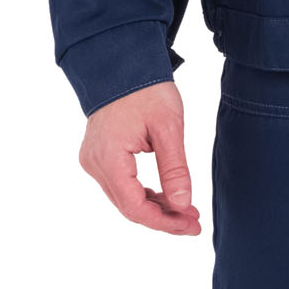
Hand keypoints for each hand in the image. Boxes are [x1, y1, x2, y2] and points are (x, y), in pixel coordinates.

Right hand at [77, 81, 200, 235]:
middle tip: (194, 222)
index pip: (134, 207)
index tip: (191, 225)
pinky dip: (144, 193)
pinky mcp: (98, 155)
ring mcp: (93, 160)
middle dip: (163, 218)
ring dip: (155, 207)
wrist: (122, 63)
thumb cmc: (146, 89)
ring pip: (125, 198)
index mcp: (108, 158)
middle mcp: (95, 164)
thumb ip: (175, 169)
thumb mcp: (168, 128)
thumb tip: (182, 204)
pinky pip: (121, 184)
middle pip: (128, 207)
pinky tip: (167, 196)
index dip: (164, 222)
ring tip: (187, 210)